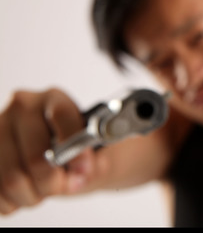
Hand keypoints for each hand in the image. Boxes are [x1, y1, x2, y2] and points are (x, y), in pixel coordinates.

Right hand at [0, 88, 105, 214]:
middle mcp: (22, 107)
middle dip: (53, 183)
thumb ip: (93, 162)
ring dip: (32, 197)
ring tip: (43, 191)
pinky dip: (11, 202)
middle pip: (35, 158)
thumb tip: (82, 173)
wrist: (59, 153)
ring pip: (11, 179)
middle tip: (63, 187)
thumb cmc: (76, 149)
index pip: (63, 117)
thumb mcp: (93, 151)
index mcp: (54, 98)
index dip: (76, 151)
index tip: (83, 172)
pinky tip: (23, 193)